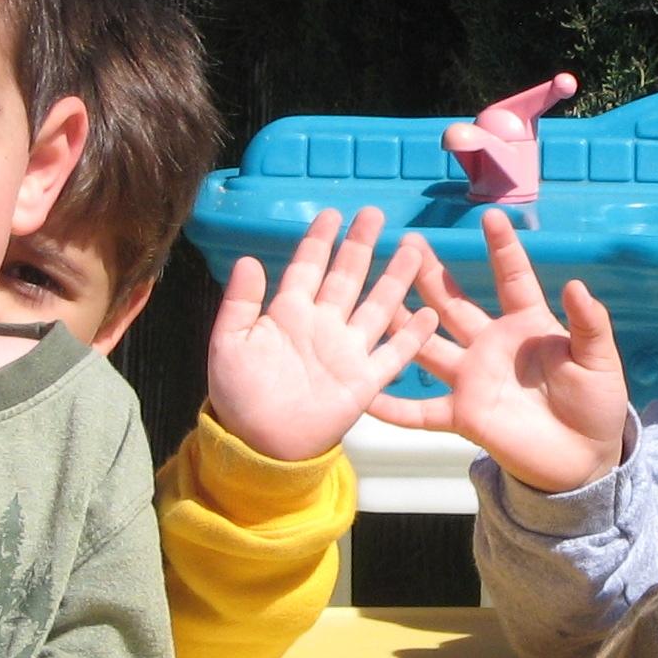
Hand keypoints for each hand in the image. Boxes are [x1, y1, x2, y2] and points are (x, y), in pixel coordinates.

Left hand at [208, 209, 437, 461]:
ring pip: (377, 306)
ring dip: (394, 279)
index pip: (308, 268)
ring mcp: (347, 351)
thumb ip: (240, 303)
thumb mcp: (229, 344)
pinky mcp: (365, 380)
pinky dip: (412, 337)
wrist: (260, 444)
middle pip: (347, 278)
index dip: (320, 241)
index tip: (333, 214)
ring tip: (412, 249)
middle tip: (375, 214)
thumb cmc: (239, 395)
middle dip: (360, 246)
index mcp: (288, 314)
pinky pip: (393, 354)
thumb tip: (248, 259)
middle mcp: (323, 325)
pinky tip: (429, 315)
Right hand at [373, 211, 630, 494]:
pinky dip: (391, 406)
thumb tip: (576, 284)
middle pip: (453, 303)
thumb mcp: (600, 359)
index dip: (502, 248)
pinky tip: (364, 394)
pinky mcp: (463, 416)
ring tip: (373, 294)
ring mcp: (472, 379)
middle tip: (406, 243)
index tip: (490, 216)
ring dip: (401, 321)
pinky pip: (419, 411)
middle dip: (430, 273)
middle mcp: (491, 346)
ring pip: (427, 344)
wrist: (584, 457)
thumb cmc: (596, 403)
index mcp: (526, 325)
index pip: (511, 278)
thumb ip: (589, 323)